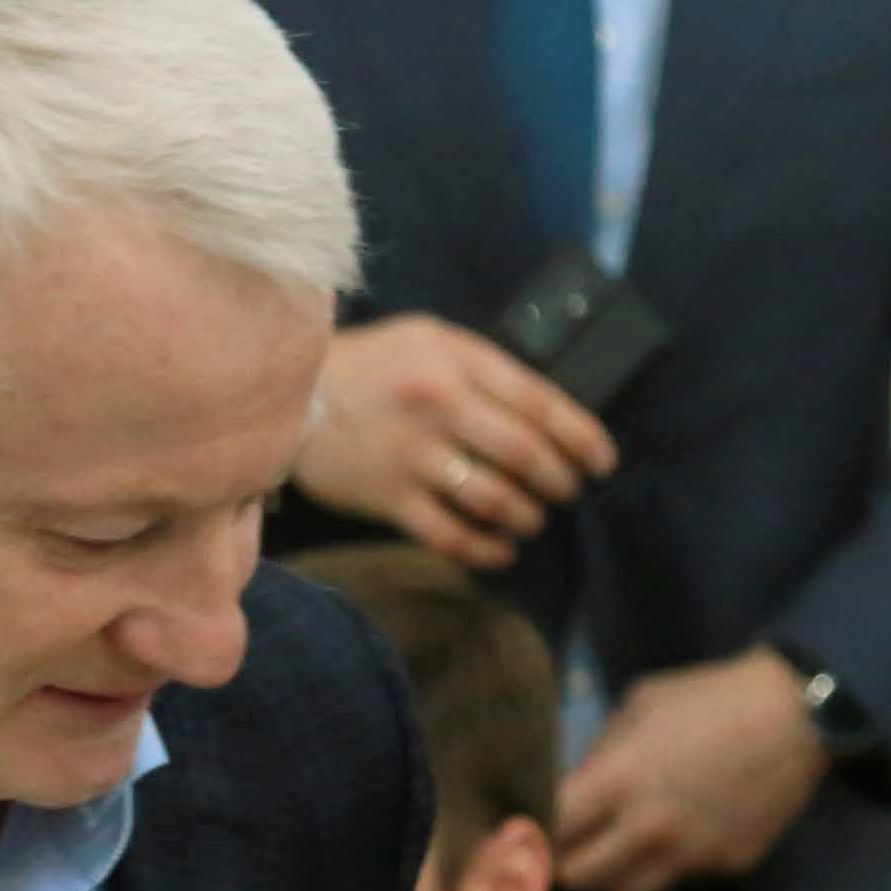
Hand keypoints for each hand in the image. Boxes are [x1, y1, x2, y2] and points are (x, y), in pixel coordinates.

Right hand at [298, 315, 617, 572]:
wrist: (288, 392)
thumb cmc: (375, 366)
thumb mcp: (432, 341)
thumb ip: (486, 370)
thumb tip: (552, 415)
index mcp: (456, 362)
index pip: (540, 403)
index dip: (583, 438)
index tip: (602, 462)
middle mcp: (437, 406)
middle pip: (527, 454)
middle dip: (561, 480)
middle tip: (567, 489)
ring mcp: (410, 454)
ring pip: (495, 499)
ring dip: (528, 516)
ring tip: (533, 517)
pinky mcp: (386, 496)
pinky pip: (452, 536)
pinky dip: (487, 550)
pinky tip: (501, 548)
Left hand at [553, 647, 829, 890]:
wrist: (800, 715)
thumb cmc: (712, 697)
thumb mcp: (641, 704)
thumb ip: (602, 751)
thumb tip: (575, 785)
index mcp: (619, 780)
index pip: (549, 831)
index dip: (534, 831)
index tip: (533, 828)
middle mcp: (650, 828)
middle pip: (578, 876)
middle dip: (565, 862)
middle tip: (572, 846)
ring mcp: (692, 853)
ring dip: (615, 873)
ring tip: (625, 848)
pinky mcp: (728, 863)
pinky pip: (684, 876)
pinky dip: (676, 861)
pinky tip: (692, 828)